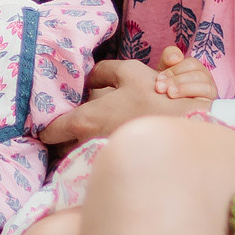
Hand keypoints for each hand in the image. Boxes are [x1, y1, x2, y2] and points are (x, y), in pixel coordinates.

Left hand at [38, 57, 208, 148]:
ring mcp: (104, 157)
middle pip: (65, 144)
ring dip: (82, 142)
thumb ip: (103, 71)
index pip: (52, 129)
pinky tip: (113, 136)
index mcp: (85, 120)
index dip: (47, 122)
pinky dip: (100, 148)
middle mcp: (89, 144)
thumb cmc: (155, 97)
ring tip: (93, 129)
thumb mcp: (129, 72)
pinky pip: (99, 156)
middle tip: (70, 121)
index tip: (45, 119)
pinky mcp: (118, 163)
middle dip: (65, 135)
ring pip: (82, 151)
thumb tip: (89, 77)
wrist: (188, 128)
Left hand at [153, 45, 218, 101]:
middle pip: (198, 74)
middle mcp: (205, 79)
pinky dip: (194, 99)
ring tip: (169, 94)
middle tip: (160, 87)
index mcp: (195, 68)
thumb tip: (175, 58)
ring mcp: (210, 92)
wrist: (163, 107)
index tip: (158, 78)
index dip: (174, 69)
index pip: (191, 64)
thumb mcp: (164, 69)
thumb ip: (169, 56)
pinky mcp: (210, 105)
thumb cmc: (165, 86)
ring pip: (205, 86)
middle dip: (177, 80)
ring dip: (184, 88)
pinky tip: (181, 103)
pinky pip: (208, 100)